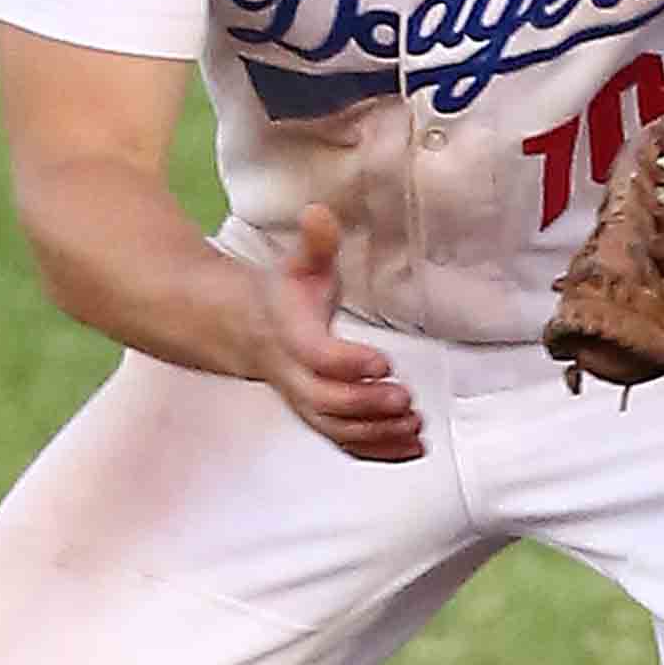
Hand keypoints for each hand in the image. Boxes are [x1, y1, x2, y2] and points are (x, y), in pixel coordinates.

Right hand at [245, 206, 423, 464]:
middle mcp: (294, 376)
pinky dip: (378, 452)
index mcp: (291, 335)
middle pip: (327, 402)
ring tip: (415, 425)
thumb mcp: (300, 264)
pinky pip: (345, 444)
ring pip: (336, 430)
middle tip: (406, 401)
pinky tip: (413, 448)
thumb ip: (316, 243)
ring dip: (377, 434)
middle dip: (367, 406)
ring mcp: (306, 402)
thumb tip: (320, 212)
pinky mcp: (321, 419)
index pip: (316, 357)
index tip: (384, 361)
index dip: (348, 363)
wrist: (248, 332)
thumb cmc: (286, 296)